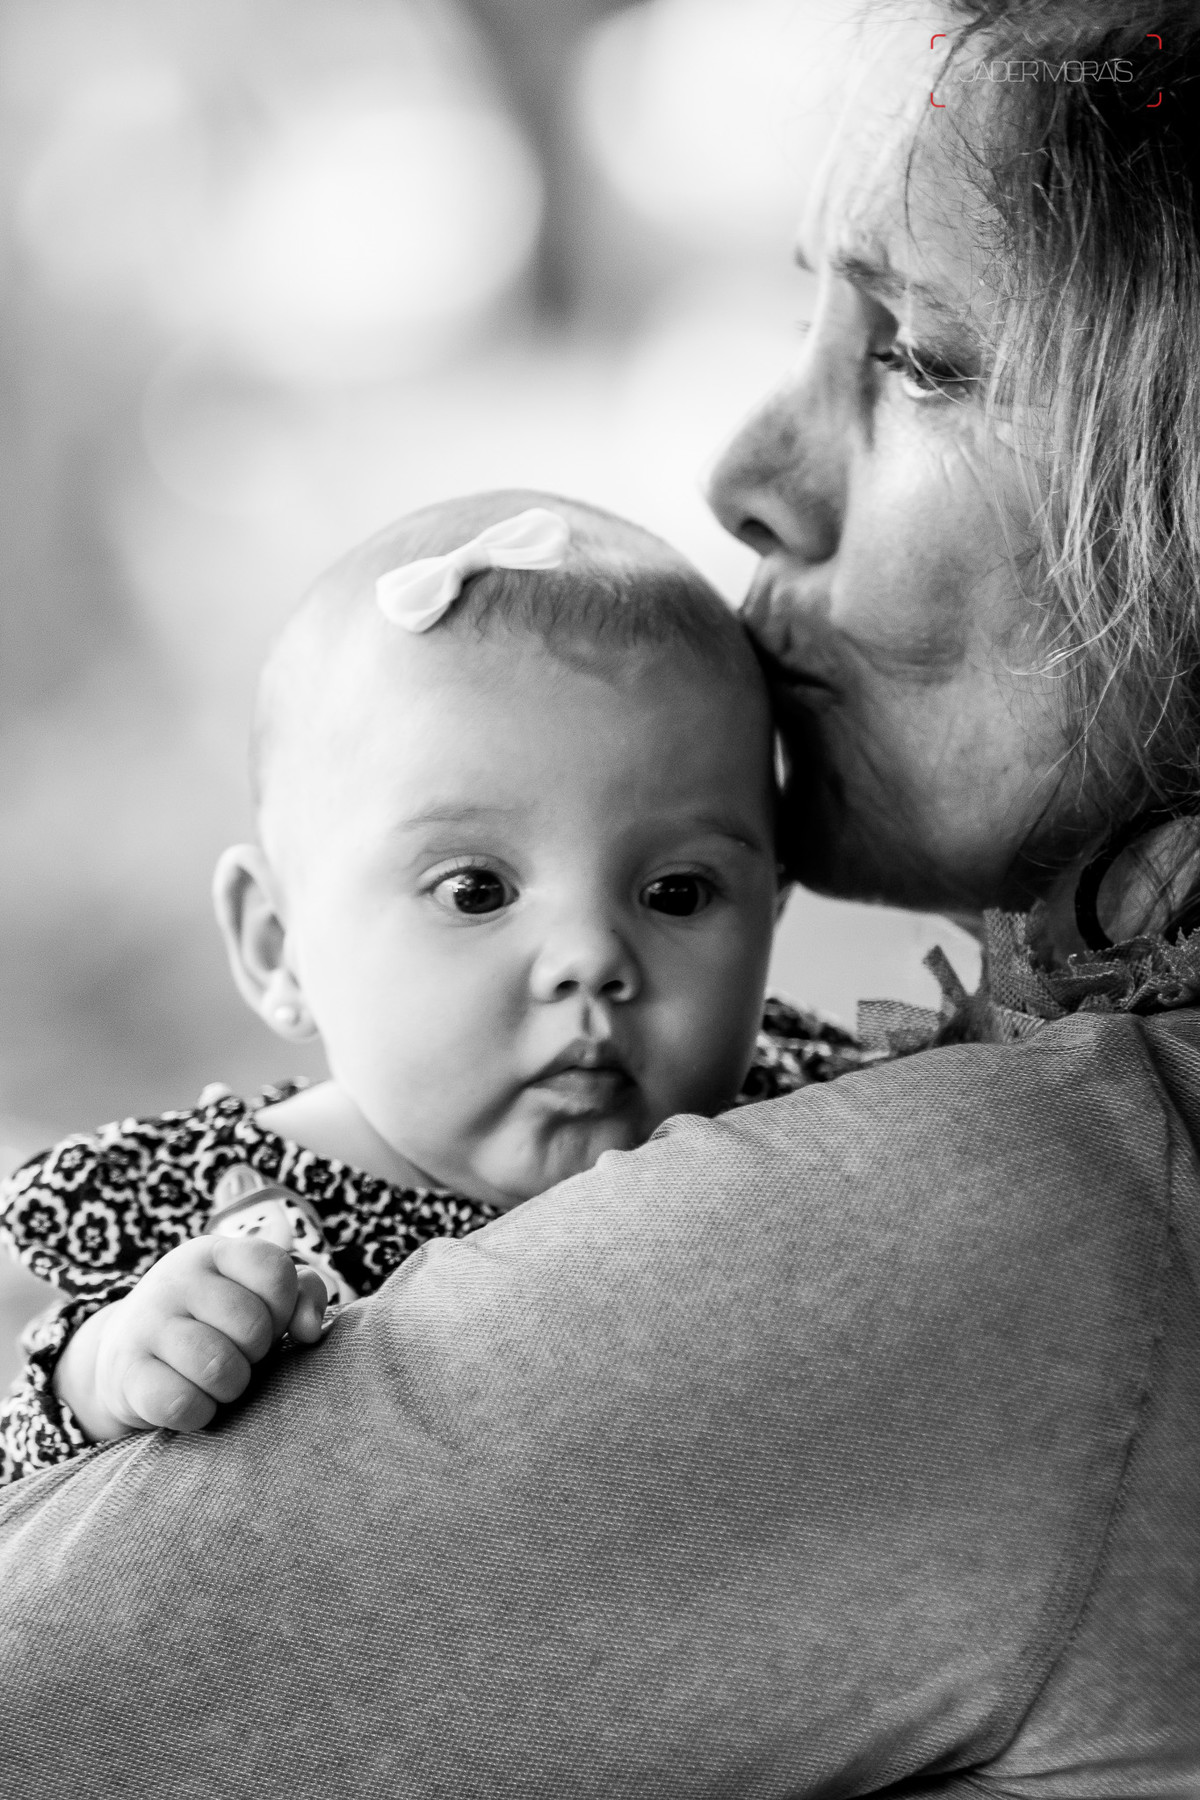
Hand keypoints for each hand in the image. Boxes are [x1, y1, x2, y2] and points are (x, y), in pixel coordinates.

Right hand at [52, 1237, 328, 1442]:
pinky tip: (192, 1400)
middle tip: (239, 1355)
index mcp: (214, 1253)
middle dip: (258, 1353)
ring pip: (220, 1368)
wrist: (124, 1353)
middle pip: (252, 1325)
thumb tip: (310, 1331)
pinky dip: (199, 1413)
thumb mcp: (256, 1294)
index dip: (284, 1307)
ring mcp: (146, 1325)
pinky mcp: (126, 1374)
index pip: (275, 1270)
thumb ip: (302, 1295)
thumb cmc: (213, 1322)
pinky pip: (183, 1404)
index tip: (269, 1321)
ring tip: (219, 1380)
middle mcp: (175, 1279)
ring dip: (232, 1387)